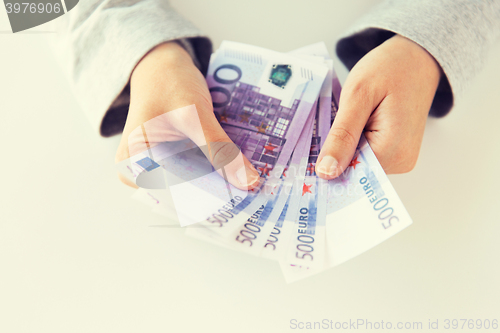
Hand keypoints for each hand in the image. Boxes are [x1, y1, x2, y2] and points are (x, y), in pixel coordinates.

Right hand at [115, 41, 259, 189]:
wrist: (163, 63)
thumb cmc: (168, 82)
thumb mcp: (194, 115)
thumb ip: (219, 149)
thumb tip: (247, 181)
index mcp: (133, 164)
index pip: (174, 196)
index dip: (208, 202)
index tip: (240, 203)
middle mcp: (141, 171)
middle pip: (184, 194)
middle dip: (217, 193)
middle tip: (251, 193)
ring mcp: (157, 166)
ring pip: (193, 184)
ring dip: (219, 183)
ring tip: (249, 184)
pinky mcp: (174, 160)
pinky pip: (197, 172)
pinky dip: (215, 171)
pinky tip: (238, 170)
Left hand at [316, 35, 441, 178]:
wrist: (415, 58)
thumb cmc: (389, 69)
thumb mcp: (358, 95)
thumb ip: (342, 135)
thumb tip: (326, 172)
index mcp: (394, 150)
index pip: (349, 172)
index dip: (327, 162)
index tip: (306, 153)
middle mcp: (401, 161)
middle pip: (354, 169)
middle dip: (334, 151)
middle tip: (322, 126)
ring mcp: (400, 157)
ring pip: (358, 161)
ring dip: (343, 144)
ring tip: (341, 120)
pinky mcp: (396, 151)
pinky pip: (366, 153)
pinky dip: (353, 141)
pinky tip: (350, 124)